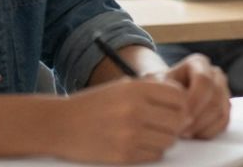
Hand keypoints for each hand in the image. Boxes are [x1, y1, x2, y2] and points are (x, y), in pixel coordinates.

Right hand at [53, 77, 186, 163]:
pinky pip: (155, 155)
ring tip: (151, 134)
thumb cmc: (94, 104)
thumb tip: (184, 102)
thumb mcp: (122, 86)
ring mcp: (129, 134)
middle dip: (176, 123)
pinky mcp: (123, 155)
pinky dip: (152, 151)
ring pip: (169, 140)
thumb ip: (153, 91)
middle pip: (179, 120)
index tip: (174, 108)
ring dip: (165, 139)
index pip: (179, 96)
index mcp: (136, 89)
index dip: (181, 103)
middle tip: (166, 124)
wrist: (58, 125)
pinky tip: (139, 144)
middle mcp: (135, 110)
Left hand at [161, 53, 230, 138]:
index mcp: (198, 62)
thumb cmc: (160, 88)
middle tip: (180, 130)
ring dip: (202, 127)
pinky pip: (224, 122)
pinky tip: (194, 134)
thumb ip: (162, 89)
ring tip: (184, 133)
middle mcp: (215, 73)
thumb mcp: (156, 84)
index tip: (179, 117)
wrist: (167, 94)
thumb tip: (172, 103)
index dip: (194, 101)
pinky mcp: (226, 106)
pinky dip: (209, 131)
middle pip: (214, 98)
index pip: (204, 81)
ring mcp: (223, 89)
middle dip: (197, 118)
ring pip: (221, 111)